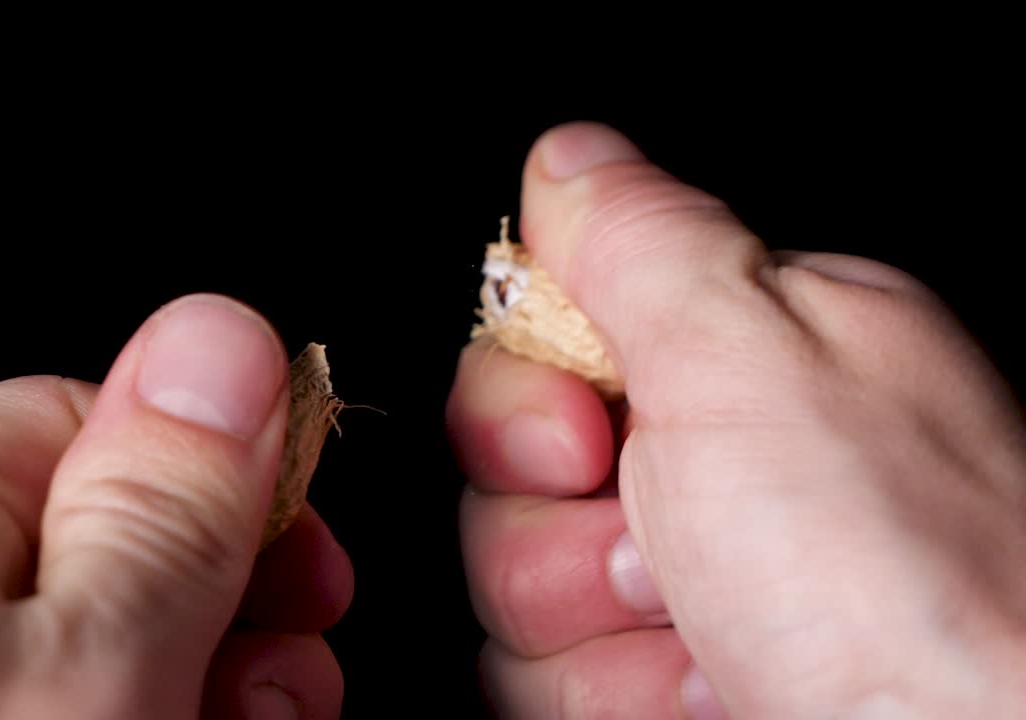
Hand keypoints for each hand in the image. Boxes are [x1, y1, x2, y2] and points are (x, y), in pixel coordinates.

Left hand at [0, 295, 352, 718]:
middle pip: (80, 553)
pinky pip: (21, 710)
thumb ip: (163, 508)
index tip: (301, 564)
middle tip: (282, 688)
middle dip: (214, 606)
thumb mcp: (91, 676)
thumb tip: (220, 341)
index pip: (77, 426)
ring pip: (63, 658)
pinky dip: (119, 717)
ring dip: (188, 683)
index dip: (218, 483)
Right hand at [447, 122, 1025, 717]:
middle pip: (510, 467)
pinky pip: (538, 675)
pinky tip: (710, 695)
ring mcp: (686, 582)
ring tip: (714, 640)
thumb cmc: (906, 589)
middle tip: (660, 549)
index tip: (582, 438)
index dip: (525, 392)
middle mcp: (715, 466)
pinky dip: (609, 696)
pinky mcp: (659, 681)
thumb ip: (644, 241)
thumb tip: (569, 158)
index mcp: (748, 355)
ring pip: (512, 579)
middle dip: (556, 525)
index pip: (543, 336)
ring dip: (591, 625)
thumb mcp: (755, 359)